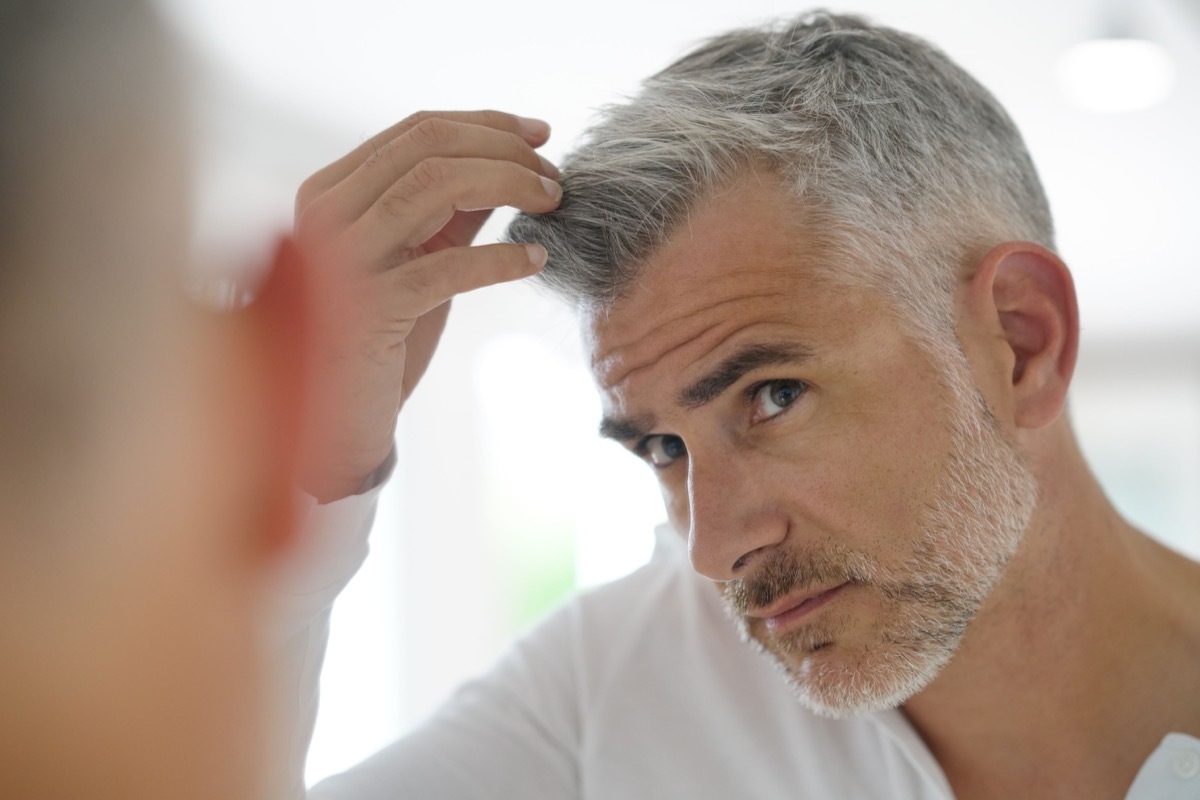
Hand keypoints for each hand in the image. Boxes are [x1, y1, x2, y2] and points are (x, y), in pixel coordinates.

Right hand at [291, 110, 560, 501]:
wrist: (338, 420)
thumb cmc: (382, 337)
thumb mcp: (417, 257)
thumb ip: (450, 209)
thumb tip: (514, 160)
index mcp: (330, 190)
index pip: (417, 130)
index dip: (487, 124)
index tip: (541, 134)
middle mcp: (325, 213)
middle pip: (429, 147)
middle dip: (504, 151)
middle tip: (553, 177)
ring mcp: (339, 258)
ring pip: (436, 185)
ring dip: (508, 185)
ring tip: (552, 204)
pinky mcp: (366, 309)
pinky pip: (449, 265)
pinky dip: (501, 258)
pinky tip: (535, 262)